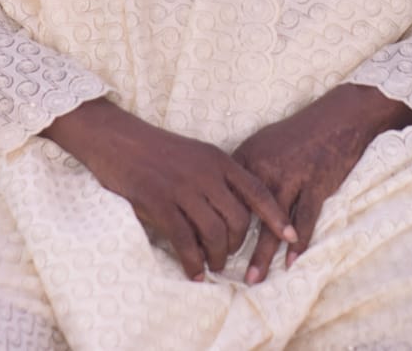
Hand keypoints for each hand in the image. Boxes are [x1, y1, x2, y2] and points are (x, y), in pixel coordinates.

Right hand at [43, 98, 296, 279]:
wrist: (120, 139)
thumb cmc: (158, 150)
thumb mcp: (196, 156)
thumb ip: (216, 178)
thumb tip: (233, 213)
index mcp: (218, 160)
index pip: (257, 190)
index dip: (276, 216)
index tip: (291, 235)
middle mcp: (206, 173)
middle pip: (238, 219)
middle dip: (237, 245)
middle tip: (226, 256)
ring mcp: (183, 188)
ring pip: (215, 233)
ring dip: (216, 257)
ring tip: (211, 266)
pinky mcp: (159, 202)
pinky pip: (184, 241)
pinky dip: (192, 262)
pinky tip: (193, 272)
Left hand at [233, 84, 411, 284]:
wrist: (336, 119)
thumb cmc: (298, 134)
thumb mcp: (264, 143)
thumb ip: (245, 169)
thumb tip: (224, 196)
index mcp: (248, 155)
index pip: (225, 194)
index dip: (215, 219)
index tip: (204, 244)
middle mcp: (265, 166)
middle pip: (245, 211)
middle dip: (234, 243)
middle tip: (222, 269)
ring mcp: (291, 175)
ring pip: (272, 222)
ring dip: (263, 253)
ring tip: (254, 278)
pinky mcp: (315, 183)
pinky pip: (304, 218)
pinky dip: (298, 242)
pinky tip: (291, 261)